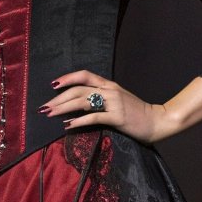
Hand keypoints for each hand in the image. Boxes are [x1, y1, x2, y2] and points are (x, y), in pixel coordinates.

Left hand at [42, 70, 170, 143]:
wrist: (157, 121)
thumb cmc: (137, 113)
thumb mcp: (119, 100)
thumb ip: (103, 98)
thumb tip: (80, 105)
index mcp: (110, 85)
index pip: (85, 75)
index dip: (68, 78)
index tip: (53, 84)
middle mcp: (110, 91)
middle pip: (79, 90)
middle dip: (59, 98)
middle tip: (44, 107)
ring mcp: (114, 103)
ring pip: (83, 101)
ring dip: (64, 108)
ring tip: (50, 114)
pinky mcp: (118, 117)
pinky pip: (94, 117)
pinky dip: (79, 121)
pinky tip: (68, 126)